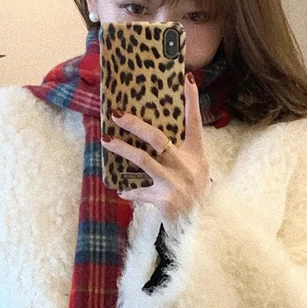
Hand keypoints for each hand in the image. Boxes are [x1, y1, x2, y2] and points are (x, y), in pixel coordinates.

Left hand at [104, 73, 210, 225]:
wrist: (200, 227)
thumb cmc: (194, 195)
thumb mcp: (196, 171)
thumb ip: (181, 153)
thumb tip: (155, 134)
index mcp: (197, 155)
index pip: (195, 122)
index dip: (192, 101)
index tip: (187, 80)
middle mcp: (187, 166)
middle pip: (159, 138)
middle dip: (136, 125)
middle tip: (118, 114)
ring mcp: (176, 182)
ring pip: (144, 160)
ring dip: (123, 149)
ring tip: (107, 140)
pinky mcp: (165, 200)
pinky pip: (141, 192)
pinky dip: (130, 192)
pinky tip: (120, 190)